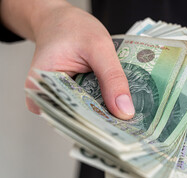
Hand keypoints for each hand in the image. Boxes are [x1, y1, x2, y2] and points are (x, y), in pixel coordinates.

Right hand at [2, 1, 134, 118]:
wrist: (63, 20)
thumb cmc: (72, 28)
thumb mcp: (98, 47)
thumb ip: (112, 78)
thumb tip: (124, 111)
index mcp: (41, 89)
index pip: (68, 119)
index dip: (96, 127)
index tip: (119, 133)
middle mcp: (48, 98)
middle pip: (79, 120)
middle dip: (105, 123)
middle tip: (131, 127)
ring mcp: (62, 98)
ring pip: (87, 115)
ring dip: (106, 115)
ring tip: (129, 118)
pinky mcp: (75, 96)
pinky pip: (92, 106)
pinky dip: (106, 105)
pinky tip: (121, 105)